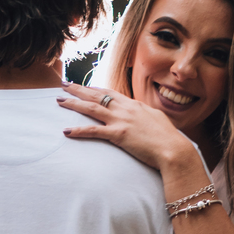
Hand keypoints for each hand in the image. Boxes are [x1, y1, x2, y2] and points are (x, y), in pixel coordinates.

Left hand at [59, 81, 194, 172]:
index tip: (83, 86)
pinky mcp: (119, 135)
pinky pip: (94, 131)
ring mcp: (122, 120)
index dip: (94, 88)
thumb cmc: (168, 138)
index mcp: (135, 104)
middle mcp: (126, 109)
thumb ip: (145, 115)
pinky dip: (79, 131)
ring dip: (74, 104)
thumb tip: (141, 114)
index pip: (110, 93)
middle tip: (63, 84)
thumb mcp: (156, 120)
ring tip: (59, 101)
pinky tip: (66, 131)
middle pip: (97, 95)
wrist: (174, 149)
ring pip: (92, 108)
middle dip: (78, 89)